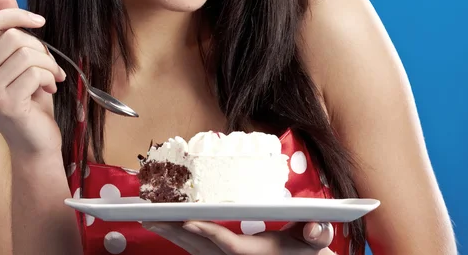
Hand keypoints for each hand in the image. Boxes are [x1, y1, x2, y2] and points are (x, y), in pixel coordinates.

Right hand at [0, 0, 66, 157]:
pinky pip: (34, 73)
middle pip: (13, 37)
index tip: (40, 21)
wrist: (35, 142)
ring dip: (48, 65)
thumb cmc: (30, 100)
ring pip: (26, 54)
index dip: (17, 16)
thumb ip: (11, 31)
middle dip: (41, 49)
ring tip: (51, 79)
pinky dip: (50, 78)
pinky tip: (49, 90)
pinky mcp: (3, 103)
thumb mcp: (21, 61)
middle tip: (49, 67)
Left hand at [142, 220, 334, 253]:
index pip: (229, 244)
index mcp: (257, 254)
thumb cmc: (305, 251)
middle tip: (151, 216)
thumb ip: (316, 233)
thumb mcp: (314, 242)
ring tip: (151, 219)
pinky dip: (183, 241)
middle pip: (201, 248)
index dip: (208, 234)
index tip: (188, 222)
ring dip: (173, 235)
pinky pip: (199, 252)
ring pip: (196, 251)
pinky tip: (169, 228)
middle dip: (176, 232)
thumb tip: (313, 228)